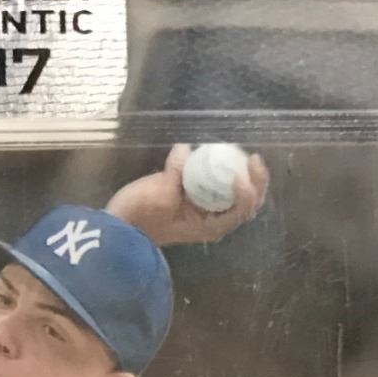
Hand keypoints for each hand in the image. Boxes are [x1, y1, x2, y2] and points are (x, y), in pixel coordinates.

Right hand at [105, 143, 268, 246]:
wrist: (121, 227)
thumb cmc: (139, 216)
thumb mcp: (158, 196)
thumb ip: (175, 174)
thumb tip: (185, 150)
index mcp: (209, 226)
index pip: (240, 211)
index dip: (246, 192)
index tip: (237, 174)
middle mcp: (212, 220)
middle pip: (246, 204)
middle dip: (256, 182)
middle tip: (254, 159)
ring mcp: (205, 210)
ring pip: (238, 195)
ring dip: (245, 176)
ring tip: (245, 156)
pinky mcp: (196, 199)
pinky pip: (219, 185)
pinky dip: (225, 172)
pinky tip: (223, 156)